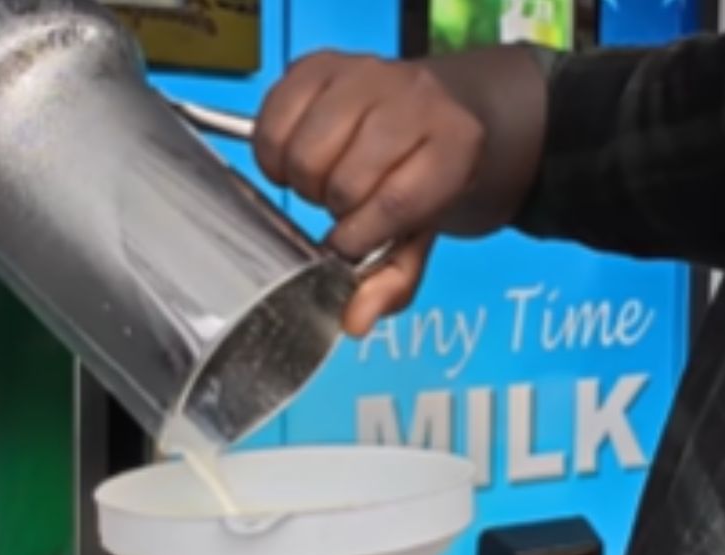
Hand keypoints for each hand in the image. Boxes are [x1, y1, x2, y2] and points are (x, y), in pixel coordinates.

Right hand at [254, 51, 486, 335]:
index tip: (349, 244)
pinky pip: (271, 120)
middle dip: (335, 206)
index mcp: (453, 146)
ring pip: (303, 153)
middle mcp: (412, 101)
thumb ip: (393, 279)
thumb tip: (354, 322)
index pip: (392, 205)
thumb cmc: (424, 175)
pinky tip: (297, 156)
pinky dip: (274, 152)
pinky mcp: (319, 63)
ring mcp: (364, 74)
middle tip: (343, 204)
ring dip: (303, 181)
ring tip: (323, 180)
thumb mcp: (424, 230)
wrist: (436, 106)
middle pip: (343, 182)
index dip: (359, 237)